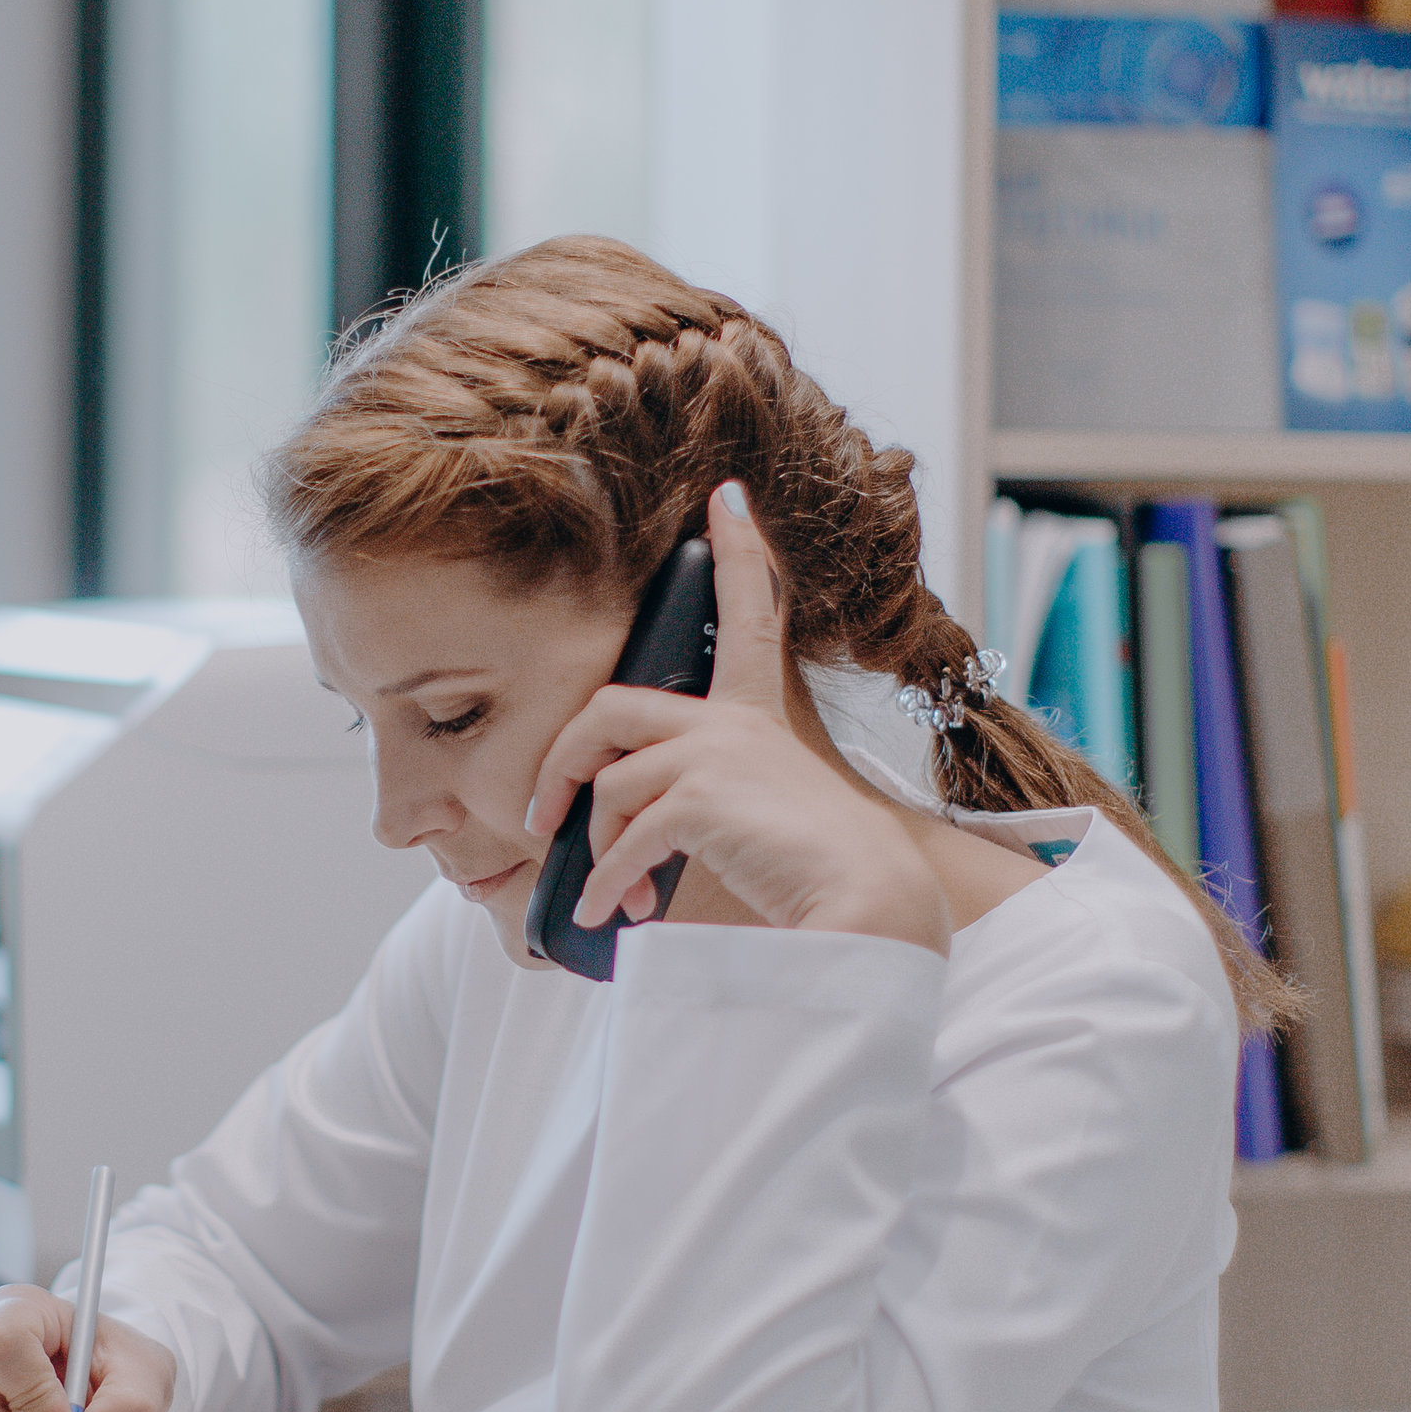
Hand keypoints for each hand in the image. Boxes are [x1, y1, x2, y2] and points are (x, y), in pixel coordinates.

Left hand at [521, 482, 953, 956]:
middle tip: (543, 813)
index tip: (727, 497)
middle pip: (610, 709)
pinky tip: (608, 914)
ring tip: (607, 894)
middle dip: (563, 761)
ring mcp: (715, 753)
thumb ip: (708, 801)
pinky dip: (608, 885)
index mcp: (756, 715)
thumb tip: (636, 837)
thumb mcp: (765, 813)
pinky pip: (625, 840)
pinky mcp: (699, 797)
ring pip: (609, 787)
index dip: (740, 552)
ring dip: (597, 851)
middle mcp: (734, 722)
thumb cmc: (818, 870)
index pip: (751, 612)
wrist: (867, 904)